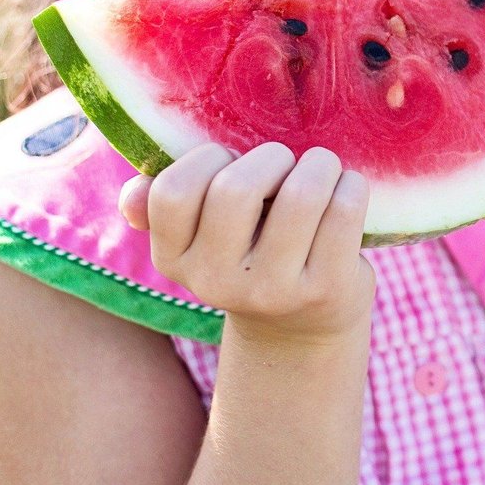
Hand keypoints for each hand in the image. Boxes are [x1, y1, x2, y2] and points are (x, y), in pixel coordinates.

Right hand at [118, 142, 374, 344]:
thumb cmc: (251, 255)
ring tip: (322, 169)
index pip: (173, 192)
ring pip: (301, 196)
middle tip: (287, 163)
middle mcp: (217, 283)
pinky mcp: (326, 290)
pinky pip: (343, 212)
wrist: (302, 327)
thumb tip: (133, 195)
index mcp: (175, 260)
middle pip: (236, 190)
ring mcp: (274, 291)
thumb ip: (164, 208)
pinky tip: (348, 189)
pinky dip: (352, 186)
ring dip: (319, 165)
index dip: (208, 159)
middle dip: (270, 157)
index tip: (232, 161)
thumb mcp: (202, 239)